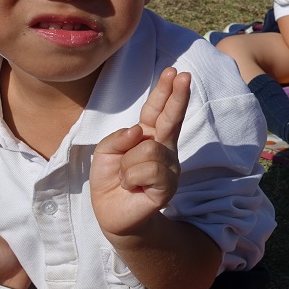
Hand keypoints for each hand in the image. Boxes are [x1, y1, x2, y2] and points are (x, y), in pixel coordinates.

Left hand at [91, 67, 190, 236]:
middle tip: (184, 75)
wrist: (113, 215)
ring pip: (147, 149)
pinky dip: (131, 176)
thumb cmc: (111, 182)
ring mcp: (169, 165)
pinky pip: (148, 169)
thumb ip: (116, 138)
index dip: (164, 92)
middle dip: (177, 96)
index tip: (174, 73)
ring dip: (128, 164)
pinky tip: (131, 186)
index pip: (157, 110)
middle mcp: (163, 147)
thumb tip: (139, 131)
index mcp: (148, 136)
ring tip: (126, 179)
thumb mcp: (103, 154)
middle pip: (171, 118)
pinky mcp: (168, 184)